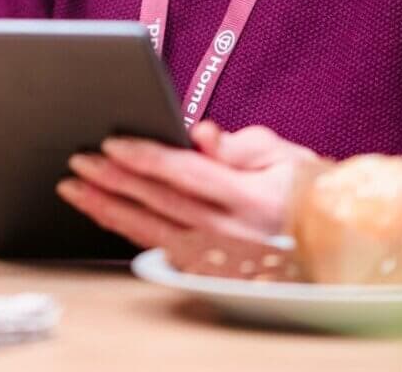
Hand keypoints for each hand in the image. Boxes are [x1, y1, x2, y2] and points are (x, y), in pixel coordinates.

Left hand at [56, 121, 316, 250]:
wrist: (327, 237)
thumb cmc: (302, 186)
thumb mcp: (283, 152)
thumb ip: (238, 144)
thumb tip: (199, 132)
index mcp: (249, 198)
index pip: (184, 173)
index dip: (146, 157)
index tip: (112, 142)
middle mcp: (228, 232)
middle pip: (158, 202)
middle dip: (113, 180)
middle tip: (78, 159)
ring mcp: (215, 256)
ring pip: (149, 230)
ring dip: (108, 208)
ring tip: (74, 188)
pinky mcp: (206, 269)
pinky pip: (157, 247)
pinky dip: (126, 229)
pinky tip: (105, 213)